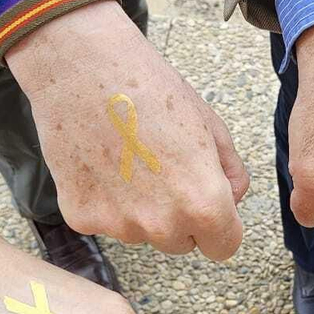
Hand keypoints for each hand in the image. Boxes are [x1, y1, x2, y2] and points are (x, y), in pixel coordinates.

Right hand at [7, 2, 250, 259]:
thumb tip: (232, 200)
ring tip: (127, 158)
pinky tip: (99, 160)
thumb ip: (231, 172)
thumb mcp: (210, 124)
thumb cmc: (151, 88)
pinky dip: (104, 200)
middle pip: (180, 242)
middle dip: (178, 217)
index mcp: (203, 204)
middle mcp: (161, 225)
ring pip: (141, 233)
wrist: (82, 66)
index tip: (207, 206)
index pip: (224, 247)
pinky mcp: (81, 217)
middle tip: (161, 169)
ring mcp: (118, 225)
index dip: (219, 225)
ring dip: (140, 210)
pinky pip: (105, 221)